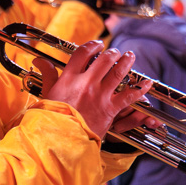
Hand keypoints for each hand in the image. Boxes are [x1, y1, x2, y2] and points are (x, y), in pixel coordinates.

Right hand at [34, 42, 154, 138]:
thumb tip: (38, 60)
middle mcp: (86, 83)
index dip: (92, 46)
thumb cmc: (52, 118)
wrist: (60, 139)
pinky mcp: (110, 109)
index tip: (97, 45)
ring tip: (130, 56)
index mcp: (69, 78)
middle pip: (103, 60)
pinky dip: (140, 88)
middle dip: (111, 53)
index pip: (82, 53)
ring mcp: (99, 95)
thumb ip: (48, 74)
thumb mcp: (47, 93)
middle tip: (115, 52)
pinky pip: (129, 95)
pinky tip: (146, 82)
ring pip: (118, 72)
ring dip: (126, 62)